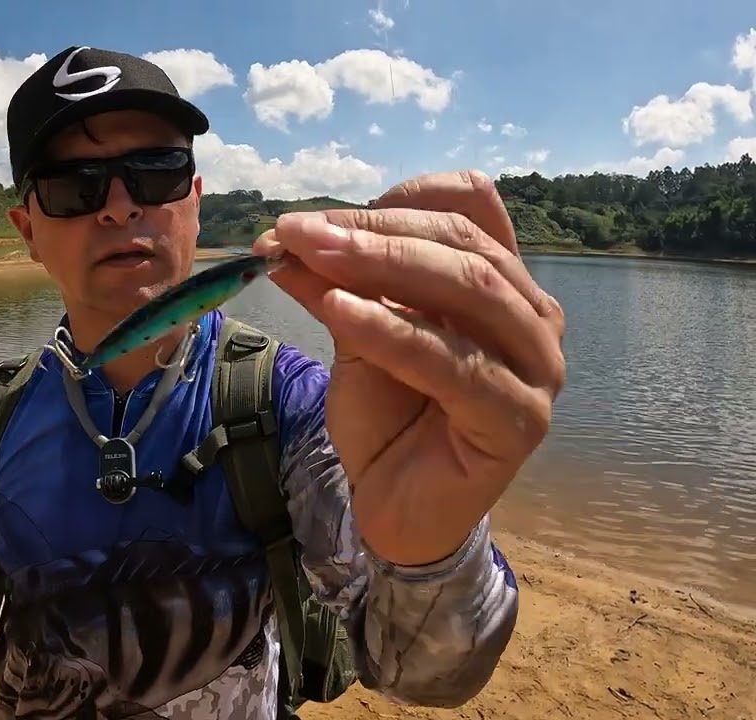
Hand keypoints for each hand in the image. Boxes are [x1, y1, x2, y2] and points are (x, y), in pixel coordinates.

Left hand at [253, 170, 565, 566]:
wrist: (397, 508)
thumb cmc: (387, 416)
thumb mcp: (354, 331)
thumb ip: (336, 283)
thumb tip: (284, 236)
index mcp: (503, 280)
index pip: (468, 205)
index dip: (395, 200)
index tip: (316, 216)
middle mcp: (533, 315)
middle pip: (460, 243)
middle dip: (372, 231)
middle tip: (295, 231)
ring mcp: (537, 368)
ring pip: (468, 289)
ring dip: (380, 266)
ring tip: (312, 257)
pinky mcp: (519, 419)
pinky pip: (453, 362)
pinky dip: (391, 330)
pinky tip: (337, 311)